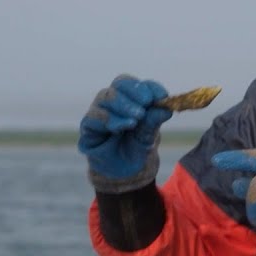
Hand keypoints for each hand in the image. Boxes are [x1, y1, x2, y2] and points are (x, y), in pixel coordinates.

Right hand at [79, 75, 172, 192]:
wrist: (120, 171)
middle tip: (146, 103)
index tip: (163, 96)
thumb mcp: (148, 136)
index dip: (150, 87)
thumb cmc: (134, 148)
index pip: (138, 85)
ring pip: (106, 96)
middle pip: (120, 83)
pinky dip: (109, 119)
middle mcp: (114, 100)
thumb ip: (153, 122)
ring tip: (136, 119)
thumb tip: (166, 110)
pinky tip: (119, 128)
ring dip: (123, 105)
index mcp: (131, 99)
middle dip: (135, 91)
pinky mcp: (88, 125)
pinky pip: (94, 116)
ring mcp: (99, 110)